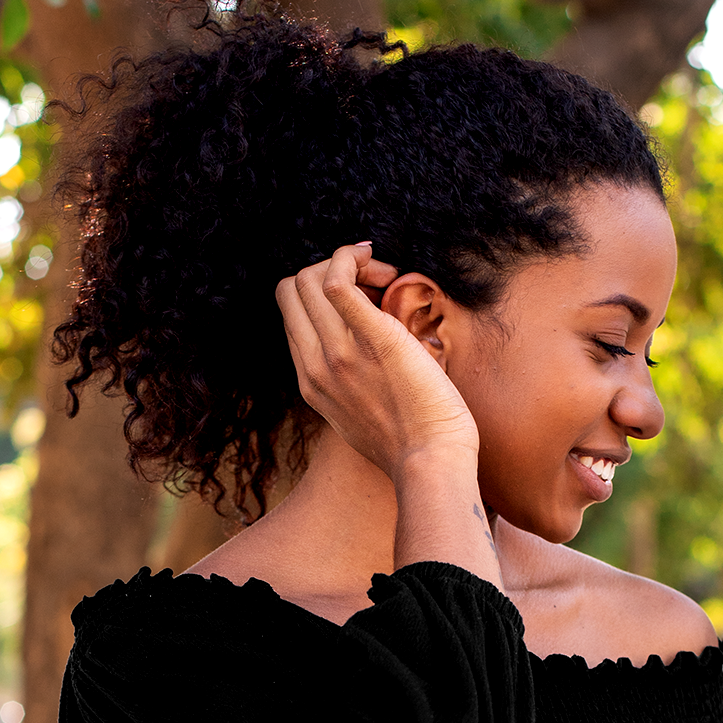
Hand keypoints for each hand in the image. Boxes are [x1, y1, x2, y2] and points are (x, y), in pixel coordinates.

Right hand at [275, 243, 478, 481]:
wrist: (432, 464)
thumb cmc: (412, 442)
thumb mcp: (361, 413)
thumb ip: (350, 381)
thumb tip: (369, 347)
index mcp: (311, 382)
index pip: (292, 314)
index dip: (323, 295)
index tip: (365, 301)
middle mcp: (316, 366)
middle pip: (291, 289)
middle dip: (328, 270)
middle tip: (375, 284)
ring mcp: (339, 355)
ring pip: (309, 279)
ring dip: (348, 263)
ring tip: (386, 278)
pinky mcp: (375, 341)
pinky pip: (337, 282)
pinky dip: (353, 259)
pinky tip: (386, 271)